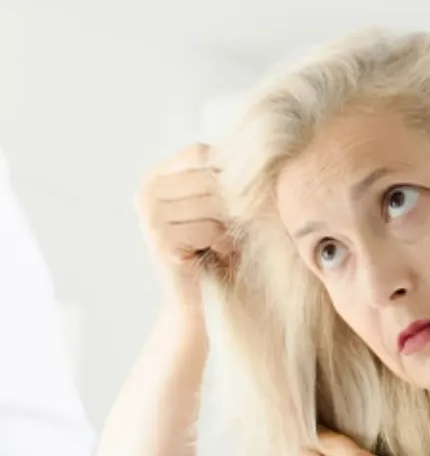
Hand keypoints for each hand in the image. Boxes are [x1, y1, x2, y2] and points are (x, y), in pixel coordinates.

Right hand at [136, 143, 233, 308]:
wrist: (197, 305)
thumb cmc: (215, 252)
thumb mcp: (216, 208)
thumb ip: (221, 176)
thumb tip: (257, 149)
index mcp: (154, 178)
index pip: (200, 152)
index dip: (230, 170)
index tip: (248, 194)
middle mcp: (146, 193)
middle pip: (210, 177)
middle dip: (236, 203)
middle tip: (240, 227)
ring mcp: (149, 216)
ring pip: (214, 203)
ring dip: (232, 227)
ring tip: (226, 244)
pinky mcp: (161, 240)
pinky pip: (211, 228)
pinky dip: (225, 244)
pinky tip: (219, 257)